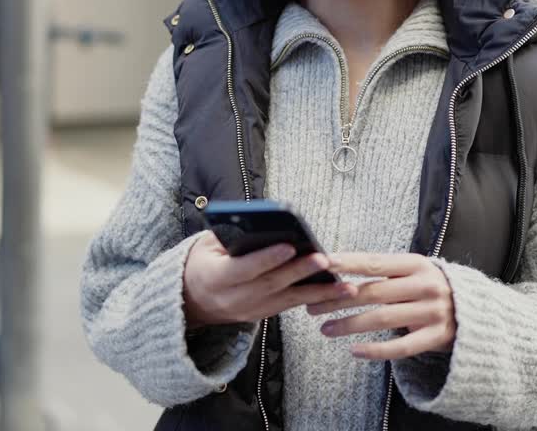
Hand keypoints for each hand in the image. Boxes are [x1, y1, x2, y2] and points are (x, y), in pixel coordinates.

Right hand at [183, 232, 355, 328]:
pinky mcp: (262, 315)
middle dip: (300, 272)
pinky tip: (337, 291)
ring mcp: (249, 311)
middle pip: (271, 285)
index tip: (289, 246)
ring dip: (319, 292)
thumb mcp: (205, 246)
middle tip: (324, 258)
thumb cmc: (201, 263)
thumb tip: (259, 221)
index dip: (266, 259)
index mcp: (214, 278)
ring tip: (345, 284)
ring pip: (288, 301)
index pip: (243, 269)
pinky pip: (291, 306)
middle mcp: (233, 298)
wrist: (192, 300)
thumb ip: (229, 236)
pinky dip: (315, 298)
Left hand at [307, 253, 455, 360]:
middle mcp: (425, 285)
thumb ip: (385, 271)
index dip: (346, 263)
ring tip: (324, 328)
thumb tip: (337, 270)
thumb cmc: (432, 289)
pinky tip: (354, 351)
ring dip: (348, 325)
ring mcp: (432, 312)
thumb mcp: (415, 272)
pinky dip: (375, 350)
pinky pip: (400, 347)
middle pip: (372, 292)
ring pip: (381, 319)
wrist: (478, 312)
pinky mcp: (437, 337)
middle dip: (338, 299)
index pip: (374, 263)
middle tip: (311, 304)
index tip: (321, 264)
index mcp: (417, 264)